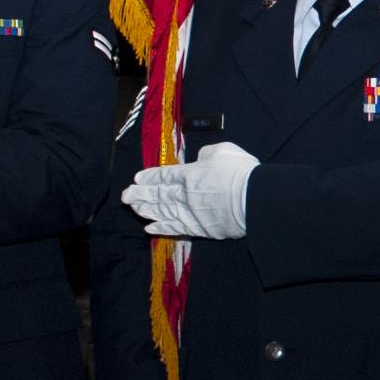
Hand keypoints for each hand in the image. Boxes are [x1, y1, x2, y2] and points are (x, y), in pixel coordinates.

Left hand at [123, 143, 256, 240]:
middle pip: (158, 195)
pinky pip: (175, 228)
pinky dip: (161, 228)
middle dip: (140, 195)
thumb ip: (207, 154)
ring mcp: (191, 213)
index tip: (137, 179)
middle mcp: (185, 194)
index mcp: (190, 173)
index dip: (150, 177)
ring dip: (147, 210)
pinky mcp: (199, 228)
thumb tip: (200, 158)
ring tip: (134, 209)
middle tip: (126, 196)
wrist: (254, 200)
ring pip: (162, 212)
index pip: (165, 175)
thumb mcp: (223, 151)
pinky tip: (150, 227)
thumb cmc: (241, 172)